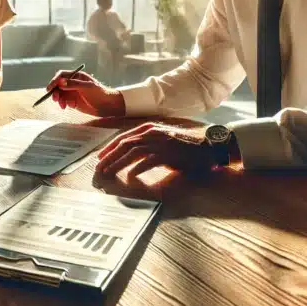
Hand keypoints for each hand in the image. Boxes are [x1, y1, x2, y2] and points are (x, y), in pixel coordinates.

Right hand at [45, 70, 124, 116]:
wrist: (108, 106)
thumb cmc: (100, 93)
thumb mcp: (87, 87)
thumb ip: (74, 84)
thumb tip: (60, 82)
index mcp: (76, 76)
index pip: (61, 75)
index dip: (54, 80)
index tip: (50, 88)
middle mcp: (73, 83)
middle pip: (58, 85)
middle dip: (55, 92)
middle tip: (55, 99)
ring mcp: (72, 92)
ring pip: (60, 94)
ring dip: (59, 99)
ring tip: (63, 105)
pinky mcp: (73, 101)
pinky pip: (64, 101)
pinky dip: (63, 104)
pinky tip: (69, 106)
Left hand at [94, 123, 212, 177]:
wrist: (208, 146)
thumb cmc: (184, 145)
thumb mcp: (162, 140)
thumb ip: (146, 145)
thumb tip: (130, 157)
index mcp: (149, 128)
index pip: (123, 137)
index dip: (109, 148)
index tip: (100, 158)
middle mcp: (152, 133)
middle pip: (124, 144)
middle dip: (109, 157)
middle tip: (98, 169)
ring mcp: (160, 143)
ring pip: (132, 152)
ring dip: (118, 163)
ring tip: (108, 173)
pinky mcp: (169, 154)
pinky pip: (149, 161)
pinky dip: (138, 169)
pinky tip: (131, 176)